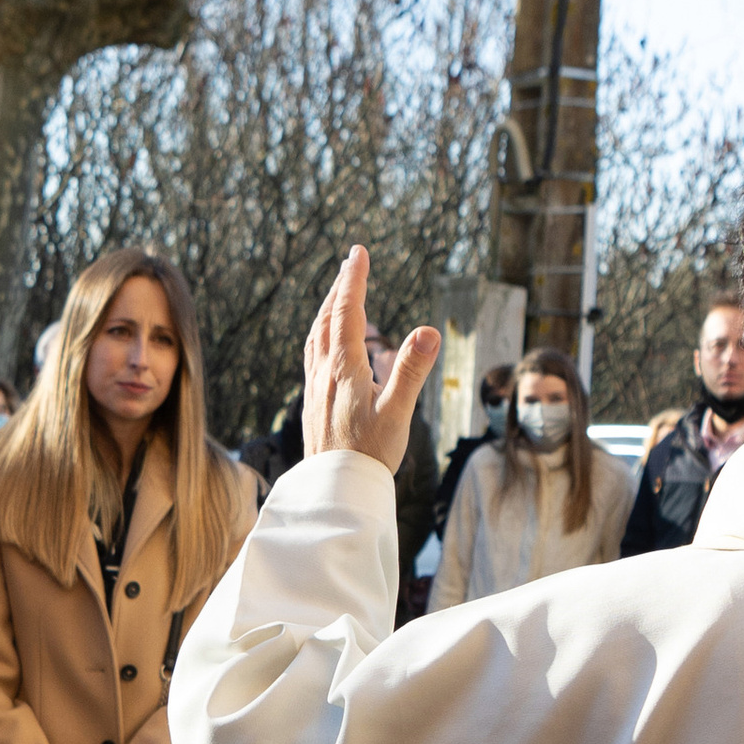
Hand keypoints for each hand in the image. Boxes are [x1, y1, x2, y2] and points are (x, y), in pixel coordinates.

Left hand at [301, 246, 440, 470]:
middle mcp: (324, 374)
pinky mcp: (313, 404)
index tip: (358, 253)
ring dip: (327, 310)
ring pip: (316, 337)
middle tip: (350, 263)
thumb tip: (430, 330)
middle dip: (339, 288)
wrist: (336, 491)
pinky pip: (313, 357)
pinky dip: (320, 336)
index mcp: (344, 369)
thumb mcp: (398, 414)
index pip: (347, 313)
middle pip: (327, 319)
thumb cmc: (370, 456)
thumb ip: (412, 370)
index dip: (353, 281)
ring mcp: (315, 388)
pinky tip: (325, 345)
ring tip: (337, 295)